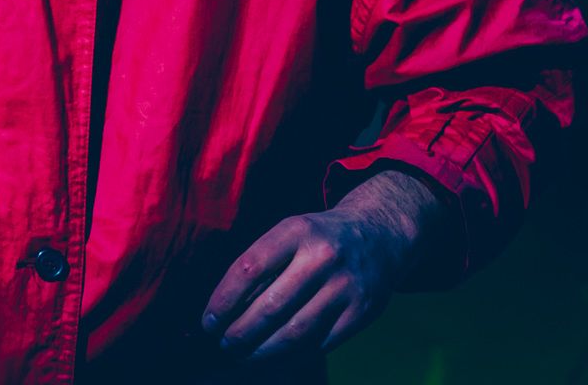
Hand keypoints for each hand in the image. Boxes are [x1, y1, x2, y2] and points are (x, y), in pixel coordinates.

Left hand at [200, 169, 446, 362]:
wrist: (379, 234)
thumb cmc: (317, 238)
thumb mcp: (290, 233)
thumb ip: (262, 265)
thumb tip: (222, 310)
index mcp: (296, 230)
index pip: (249, 268)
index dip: (224, 299)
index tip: (208, 321)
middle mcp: (322, 256)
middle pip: (271, 306)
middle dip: (240, 333)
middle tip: (224, 345)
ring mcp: (346, 285)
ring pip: (296, 331)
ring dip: (263, 351)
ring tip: (243, 356)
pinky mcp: (362, 312)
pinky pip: (320, 343)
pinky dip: (292, 355)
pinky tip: (274, 357)